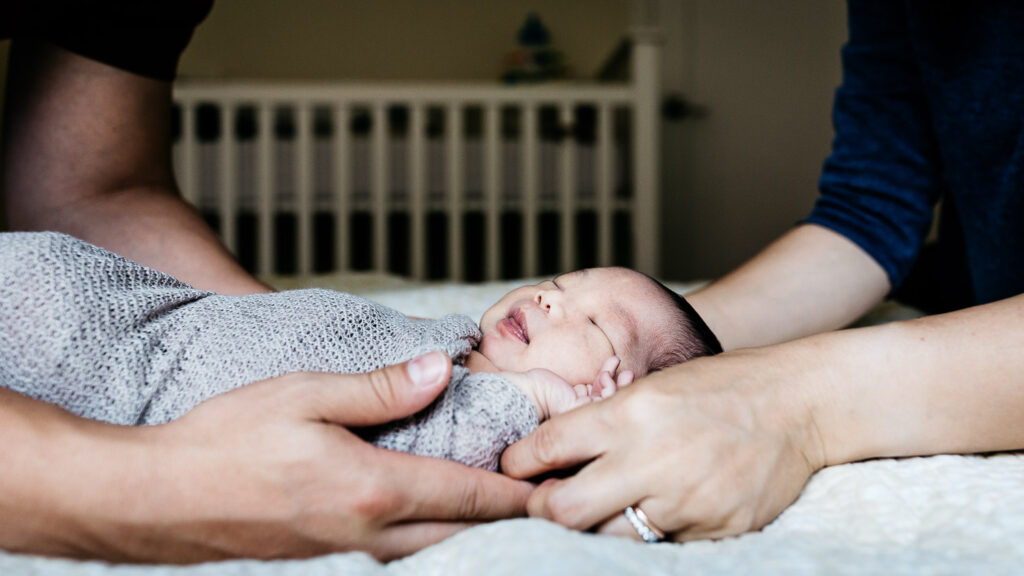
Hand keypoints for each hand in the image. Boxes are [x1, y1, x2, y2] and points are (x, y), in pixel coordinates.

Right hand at [49, 352, 530, 561]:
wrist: (153, 499)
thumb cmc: (223, 441)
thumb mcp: (304, 394)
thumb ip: (378, 388)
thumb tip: (440, 371)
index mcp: (372, 488)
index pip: (467, 494)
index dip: (516, 490)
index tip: (550, 485)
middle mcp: (367, 532)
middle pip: (460, 533)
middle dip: (505, 518)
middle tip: (541, 499)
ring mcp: (344, 553)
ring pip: (430, 552)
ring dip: (469, 531)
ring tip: (497, 510)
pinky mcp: (323, 559)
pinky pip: (394, 555)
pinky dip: (428, 539)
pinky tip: (430, 521)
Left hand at [500, 348, 823, 541]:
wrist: (799, 402)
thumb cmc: (719, 388)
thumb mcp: (653, 388)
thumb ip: (605, 422)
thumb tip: (551, 456)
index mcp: (630, 413)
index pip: (547, 447)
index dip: (517, 464)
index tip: (514, 471)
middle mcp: (652, 458)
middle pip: (564, 510)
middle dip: (542, 511)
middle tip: (544, 505)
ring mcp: (686, 499)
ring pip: (611, 537)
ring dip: (598, 526)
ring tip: (607, 507)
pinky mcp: (717, 529)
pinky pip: (664, 546)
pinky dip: (655, 532)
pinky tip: (664, 509)